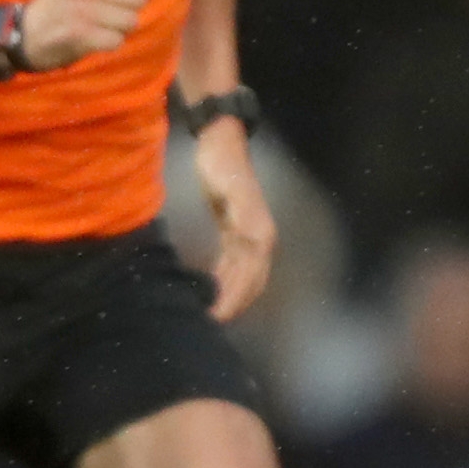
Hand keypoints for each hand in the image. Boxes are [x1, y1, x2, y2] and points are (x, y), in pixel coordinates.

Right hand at [18, 0, 163, 69]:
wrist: (25, 33)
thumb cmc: (60, 6)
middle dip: (131, 11)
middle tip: (114, 16)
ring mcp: (81, 8)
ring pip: (130, 21)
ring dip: (120, 30)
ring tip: (102, 28)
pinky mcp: (78, 33)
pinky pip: (115, 40)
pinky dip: (110, 44)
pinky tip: (96, 41)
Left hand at [189, 113, 276, 321]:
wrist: (220, 142)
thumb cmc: (221, 164)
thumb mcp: (229, 187)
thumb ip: (242, 214)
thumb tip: (258, 244)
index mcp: (259, 234)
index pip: (248, 278)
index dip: (233, 300)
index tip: (214, 318)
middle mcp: (260, 239)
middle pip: (249, 283)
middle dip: (232, 306)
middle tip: (208, 325)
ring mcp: (250, 235)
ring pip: (243, 277)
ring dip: (229, 297)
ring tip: (209, 315)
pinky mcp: (237, 231)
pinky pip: (233, 264)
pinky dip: (224, 280)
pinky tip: (210, 290)